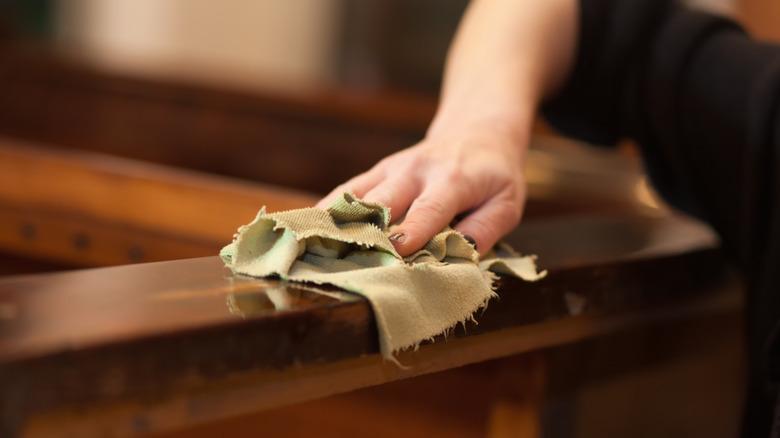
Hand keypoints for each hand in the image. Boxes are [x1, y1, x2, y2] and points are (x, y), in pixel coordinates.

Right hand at [317, 122, 526, 256]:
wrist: (476, 130)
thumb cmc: (494, 175)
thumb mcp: (507, 202)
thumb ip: (486, 230)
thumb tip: (460, 256)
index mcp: (453, 179)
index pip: (428, 209)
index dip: (411, 232)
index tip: (393, 255)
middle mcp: (415, 171)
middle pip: (382, 202)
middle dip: (363, 232)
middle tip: (343, 262)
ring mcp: (391, 170)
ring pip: (357, 196)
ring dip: (336, 223)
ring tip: (309, 249)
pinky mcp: (376, 172)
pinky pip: (346, 191)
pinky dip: (326, 211)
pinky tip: (304, 230)